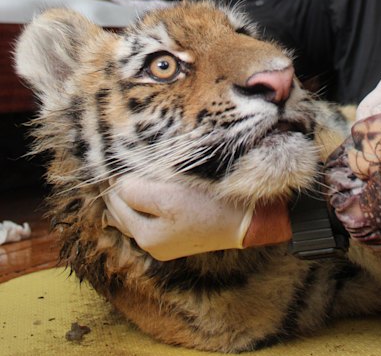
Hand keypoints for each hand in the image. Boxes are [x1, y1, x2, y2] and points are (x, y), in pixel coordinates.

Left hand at [102, 175, 254, 259]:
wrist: (246, 221)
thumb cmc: (210, 205)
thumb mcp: (170, 195)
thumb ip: (137, 191)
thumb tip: (117, 183)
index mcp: (146, 235)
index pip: (118, 197)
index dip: (116, 174)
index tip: (116, 155)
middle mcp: (150, 244)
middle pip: (119, 210)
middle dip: (116, 188)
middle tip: (116, 163)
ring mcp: (162, 244)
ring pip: (129, 217)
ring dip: (124, 197)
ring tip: (126, 175)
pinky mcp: (173, 240)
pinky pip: (143, 221)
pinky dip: (136, 207)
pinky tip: (141, 193)